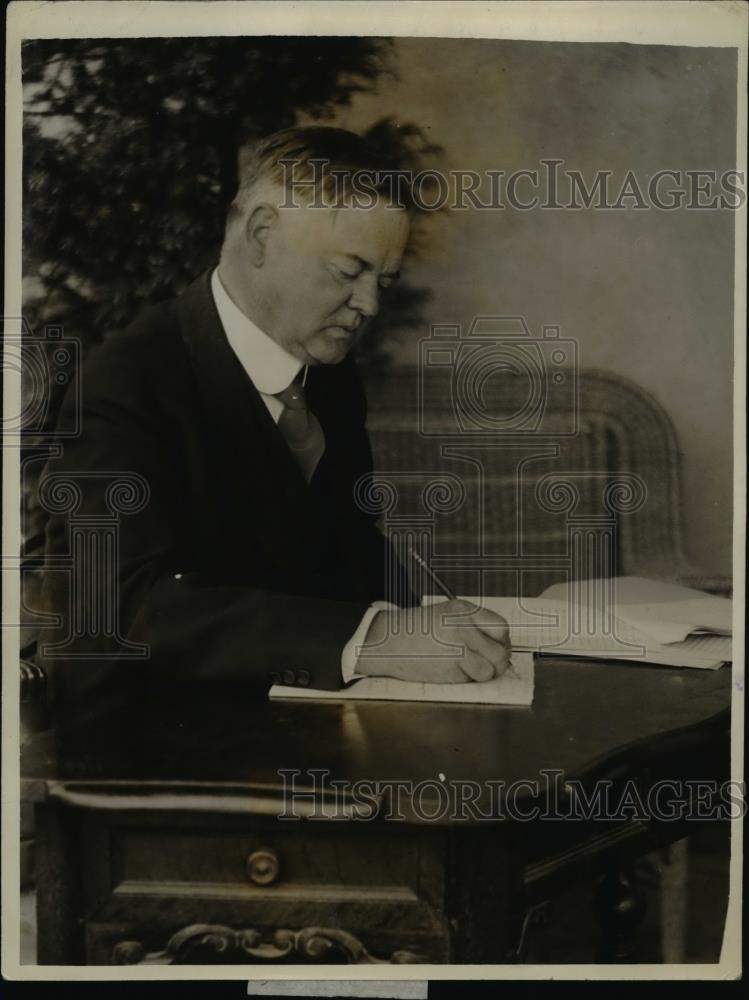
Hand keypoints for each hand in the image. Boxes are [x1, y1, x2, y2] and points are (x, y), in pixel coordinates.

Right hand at [355, 599, 511, 683]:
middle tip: (490, 663)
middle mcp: (463, 628)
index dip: (502, 640)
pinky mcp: (449, 671)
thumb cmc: (416, 629)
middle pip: (500, 653)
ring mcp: (457, 651)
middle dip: (498, 662)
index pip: (501, 627)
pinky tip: (451, 669)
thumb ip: (472, 624)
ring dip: (484, 674)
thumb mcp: (446, 614)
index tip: (497, 645)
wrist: (387, 641)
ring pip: (489, 671)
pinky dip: (465, 679)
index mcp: (463, 610)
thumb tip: (499, 645)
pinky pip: (470, 680)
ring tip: (472, 668)